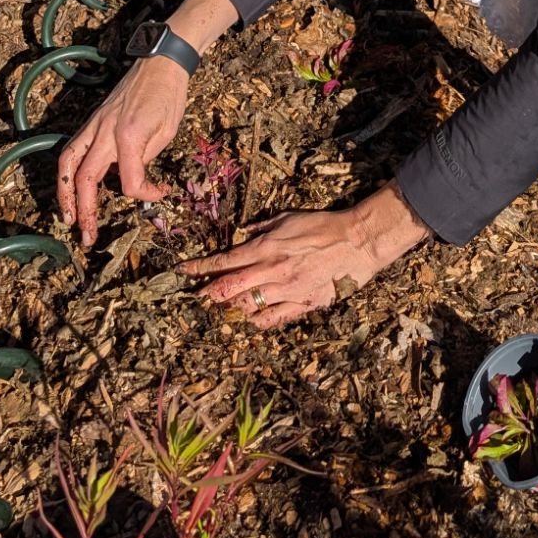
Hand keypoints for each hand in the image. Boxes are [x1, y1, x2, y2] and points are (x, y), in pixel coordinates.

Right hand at [56, 57, 187, 247]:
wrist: (160, 61)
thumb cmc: (169, 95)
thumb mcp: (167, 132)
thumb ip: (145, 160)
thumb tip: (133, 181)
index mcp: (129, 136)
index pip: (128, 182)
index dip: (144, 195)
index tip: (160, 193)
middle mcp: (105, 131)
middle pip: (84, 178)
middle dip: (83, 211)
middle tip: (87, 236)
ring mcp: (95, 124)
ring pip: (67, 162)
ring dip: (64, 192)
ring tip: (69, 217)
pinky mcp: (93, 121)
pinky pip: (73, 148)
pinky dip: (69, 171)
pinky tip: (72, 186)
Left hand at [182, 180, 430, 328]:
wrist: (353, 242)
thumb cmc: (321, 225)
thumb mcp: (287, 218)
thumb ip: (262, 228)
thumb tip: (242, 234)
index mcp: (266, 248)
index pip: (224, 261)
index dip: (201, 267)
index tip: (184, 270)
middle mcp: (271, 272)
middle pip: (229, 287)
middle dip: (208, 292)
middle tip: (196, 296)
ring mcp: (286, 291)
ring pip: (247, 305)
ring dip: (231, 306)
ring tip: (223, 305)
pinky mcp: (302, 304)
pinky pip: (272, 318)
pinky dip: (257, 319)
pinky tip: (251, 316)